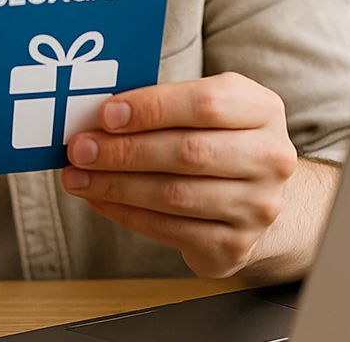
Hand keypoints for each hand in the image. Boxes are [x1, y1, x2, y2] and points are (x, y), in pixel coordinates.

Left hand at [59, 72, 298, 278]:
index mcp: (264, 110)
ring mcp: (257, 207)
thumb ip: (166, 105)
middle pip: (188, 152)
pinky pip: (169, 229)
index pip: (207, 104)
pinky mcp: (235, 245)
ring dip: (116, 185)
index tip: (106, 114)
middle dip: (124, 150)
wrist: (257, 197)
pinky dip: (126, 213)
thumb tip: (101, 115)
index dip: (153, 108)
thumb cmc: (219, 141)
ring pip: (174, 194)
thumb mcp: (209, 109)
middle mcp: (270, 159)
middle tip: (81, 148)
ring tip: (79, 175)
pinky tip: (100, 199)